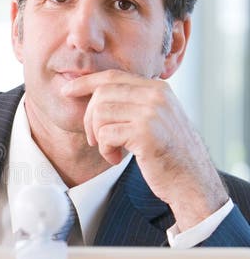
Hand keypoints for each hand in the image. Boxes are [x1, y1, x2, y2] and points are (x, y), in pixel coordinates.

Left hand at [61, 70, 228, 230]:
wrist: (192, 181)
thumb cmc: (170, 155)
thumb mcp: (155, 120)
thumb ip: (134, 104)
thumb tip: (95, 95)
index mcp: (158, 89)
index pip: (113, 76)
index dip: (86, 82)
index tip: (67, 91)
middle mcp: (157, 95)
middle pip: (102, 94)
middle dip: (89, 119)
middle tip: (95, 140)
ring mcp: (152, 113)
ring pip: (100, 114)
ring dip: (98, 137)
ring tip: (111, 151)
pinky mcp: (145, 133)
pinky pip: (105, 135)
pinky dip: (105, 150)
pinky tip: (116, 159)